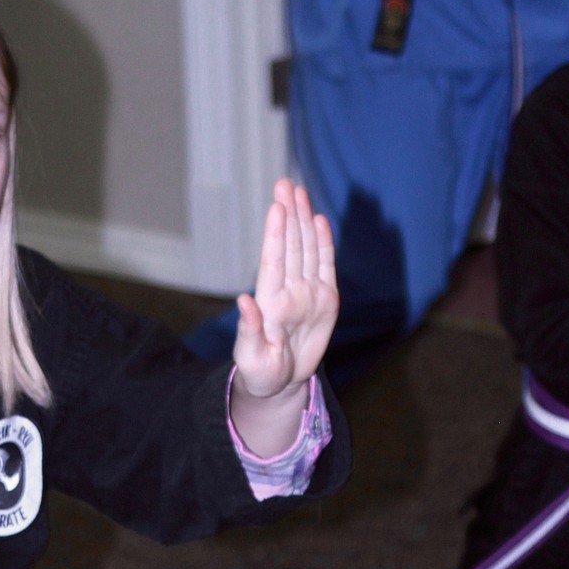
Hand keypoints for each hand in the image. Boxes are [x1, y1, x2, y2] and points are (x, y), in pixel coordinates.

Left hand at [232, 179, 337, 402]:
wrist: (280, 384)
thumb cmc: (260, 373)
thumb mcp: (252, 358)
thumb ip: (249, 330)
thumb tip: (243, 301)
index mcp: (270, 303)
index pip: (273, 262)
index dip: (275, 234)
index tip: (276, 207)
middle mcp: (289, 292)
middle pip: (289, 247)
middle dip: (288, 215)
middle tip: (284, 183)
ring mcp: (307, 294)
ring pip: (306, 250)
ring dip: (303, 221)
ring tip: (298, 192)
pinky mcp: (326, 301)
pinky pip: (325, 267)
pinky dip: (324, 244)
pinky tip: (319, 221)